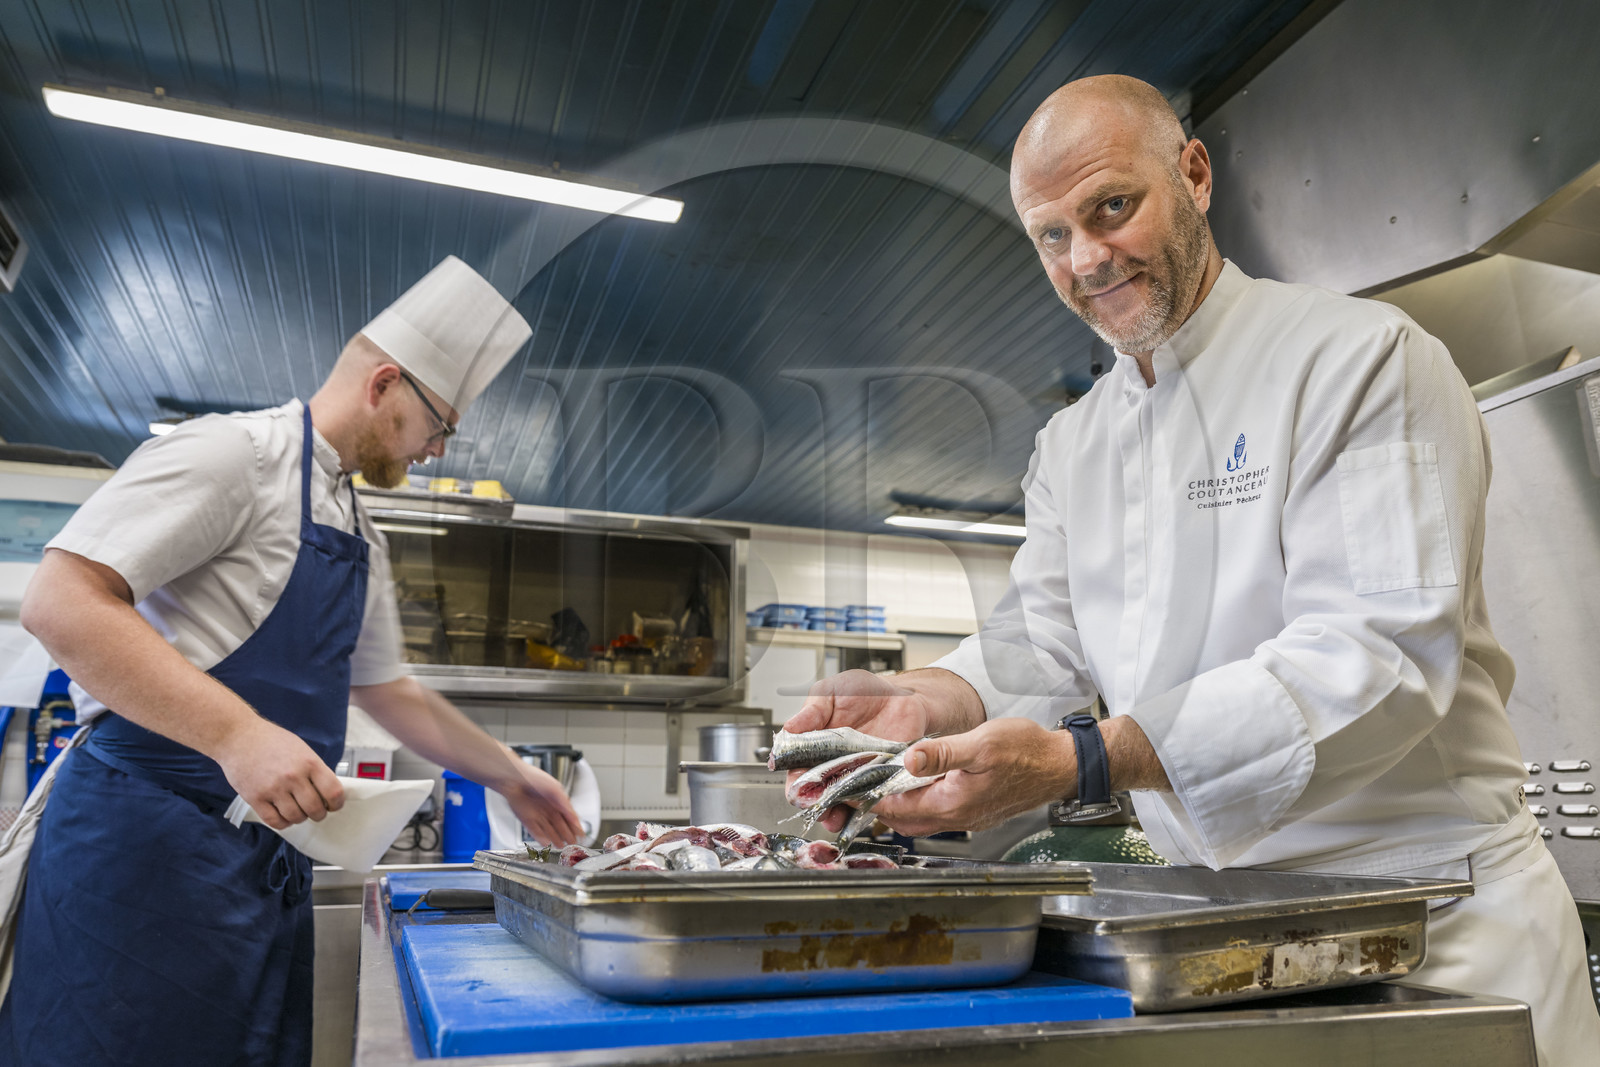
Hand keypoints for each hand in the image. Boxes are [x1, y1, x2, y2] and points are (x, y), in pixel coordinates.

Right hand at [216, 717, 344, 830]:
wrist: (238, 736)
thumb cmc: (270, 740)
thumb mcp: (301, 749)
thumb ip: (314, 769)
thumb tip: (327, 791)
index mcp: (309, 762)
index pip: (333, 792)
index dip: (336, 803)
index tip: (333, 805)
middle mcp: (293, 777)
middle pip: (315, 809)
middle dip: (318, 814)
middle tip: (315, 811)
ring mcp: (274, 789)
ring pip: (295, 817)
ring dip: (300, 818)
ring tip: (297, 811)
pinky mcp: (255, 798)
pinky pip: (274, 821)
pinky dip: (282, 822)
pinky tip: (282, 814)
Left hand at [497, 760, 582, 846]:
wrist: (515, 779)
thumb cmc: (534, 778)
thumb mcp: (555, 789)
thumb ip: (565, 804)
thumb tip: (573, 816)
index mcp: (556, 800)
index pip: (569, 816)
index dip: (575, 826)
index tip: (580, 834)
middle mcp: (547, 808)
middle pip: (560, 825)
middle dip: (567, 835)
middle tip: (573, 843)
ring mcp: (537, 814)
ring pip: (548, 830)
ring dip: (555, 838)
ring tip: (562, 846)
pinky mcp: (526, 819)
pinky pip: (535, 831)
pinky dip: (541, 838)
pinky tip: (547, 843)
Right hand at [786, 669, 947, 831]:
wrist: (903, 696)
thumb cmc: (864, 692)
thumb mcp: (831, 692)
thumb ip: (811, 711)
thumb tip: (788, 728)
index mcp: (814, 748)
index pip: (798, 774)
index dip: (796, 785)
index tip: (799, 790)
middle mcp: (833, 767)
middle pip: (817, 796)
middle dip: (815, 806)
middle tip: (819, 807)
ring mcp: (857, 777)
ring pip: (842, 805)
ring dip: (837, 815)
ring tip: (838, 816)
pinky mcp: (881, 782)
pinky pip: (872, 801)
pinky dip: (868, 808)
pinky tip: (866, 807)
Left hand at [871, 717, 1075, 834]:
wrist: (1058, 765)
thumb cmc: (1026, 753)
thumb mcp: (981, 744)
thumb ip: (942, 752)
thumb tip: (907, 757)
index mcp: (952, 803)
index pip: (895, 808)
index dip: (867, 797)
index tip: (847, 786)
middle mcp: (957, 817)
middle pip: (902, 819)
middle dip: (876, 806)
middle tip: (855, 787)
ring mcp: (966, 817)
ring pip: (918, 818)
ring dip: (897, 805)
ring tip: (878, 784)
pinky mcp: (974, 810)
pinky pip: (936, 813)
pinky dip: (918, 802)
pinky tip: (915, 783)